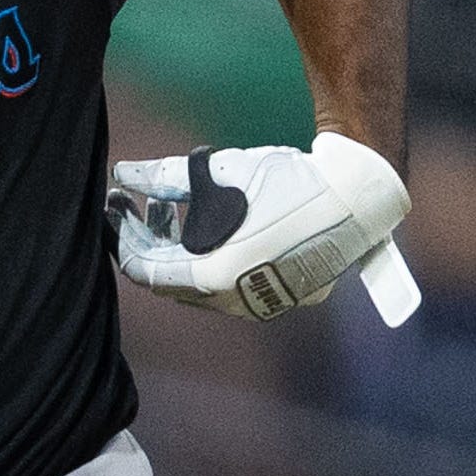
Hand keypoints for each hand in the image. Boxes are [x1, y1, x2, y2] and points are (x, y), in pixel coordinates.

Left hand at [108, 133, 414, 323]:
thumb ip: (167, 177)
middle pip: (169, 280)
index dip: (125, 238)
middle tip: (138, 203)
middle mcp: (233, 301)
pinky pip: (227, 286)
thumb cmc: (291, 178)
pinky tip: (210, 226)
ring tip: (173, 207)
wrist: (359, 195)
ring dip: (179, 250)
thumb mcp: (224, 171)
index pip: (146, 270)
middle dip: (149, 241)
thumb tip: (124, 173)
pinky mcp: (277, 299)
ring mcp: (257, 304)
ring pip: (197, 285)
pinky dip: (209, 260)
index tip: (117, 209)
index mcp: (214, 276)